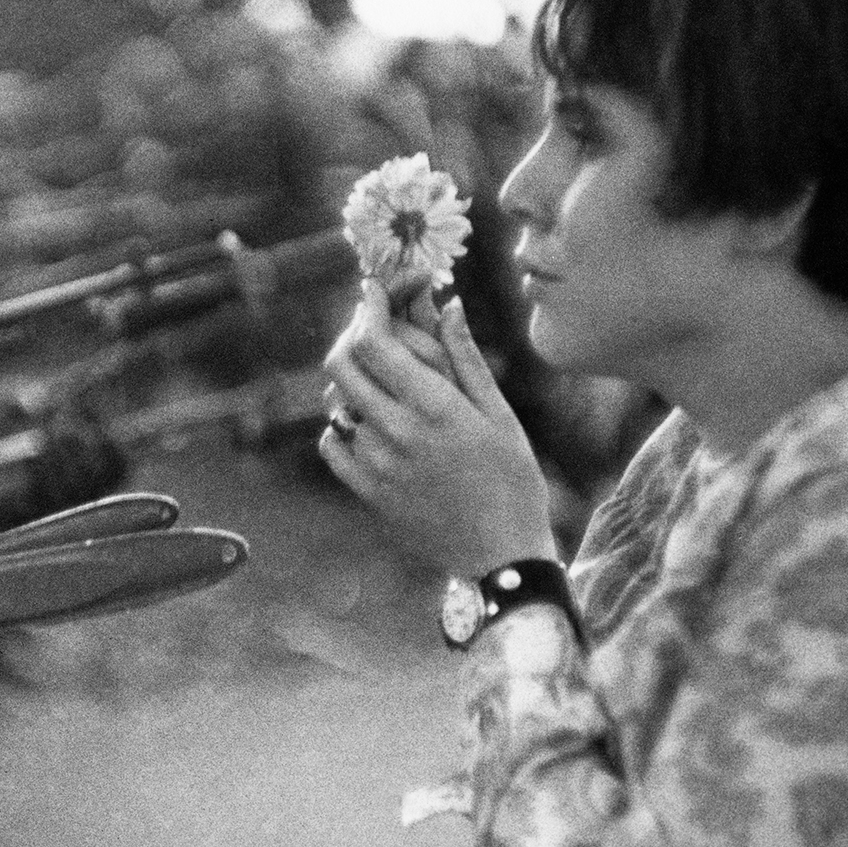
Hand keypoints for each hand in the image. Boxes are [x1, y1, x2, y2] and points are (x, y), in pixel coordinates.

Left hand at [320, 282, 556, 574]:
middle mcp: (397, 432)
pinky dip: (341, 425)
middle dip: (352, 334)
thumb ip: (466, 358)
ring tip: (379, 376)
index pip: (376, 343)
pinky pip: (332, 444)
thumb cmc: (514, 481)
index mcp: (435, 408)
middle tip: (370, 326)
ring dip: (351, 380)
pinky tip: (367, 421)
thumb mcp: (500, 415)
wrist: (502, 556)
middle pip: (342, 364)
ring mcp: (377, 464)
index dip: (369, 308)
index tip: (373, 290)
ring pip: (337, 402)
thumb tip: (448, 304)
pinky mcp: (368, 492)